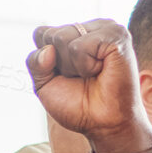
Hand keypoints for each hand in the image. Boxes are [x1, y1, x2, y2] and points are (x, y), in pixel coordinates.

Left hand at [26, 20, 151, 152]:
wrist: (102, 124)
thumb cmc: (77, 105)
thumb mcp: (44, 85)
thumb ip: (35, 63)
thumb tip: (48, 49)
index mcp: (73, 34)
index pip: (41, 34)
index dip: (45, 62)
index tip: (65, 76)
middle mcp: (88, 27)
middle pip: (51, 36)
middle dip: (60, 64)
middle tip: (82, 78)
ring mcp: (104, 28)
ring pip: (63, 38)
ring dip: (73, 65)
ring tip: (93, 74)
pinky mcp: (116, 35)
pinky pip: (81, 45)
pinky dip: (85, 65)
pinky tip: (101, 70)